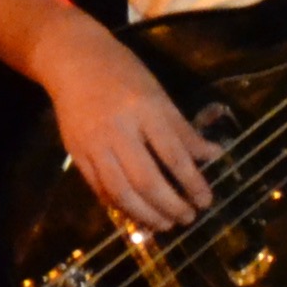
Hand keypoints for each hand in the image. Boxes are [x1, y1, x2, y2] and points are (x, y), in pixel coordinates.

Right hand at [39, 27, 218, 230]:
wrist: (73, 62)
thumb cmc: (124, 74)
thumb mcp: (160, 94)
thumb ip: (183, 129)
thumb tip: (213, 155)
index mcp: (146, 111)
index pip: (174, 156)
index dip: (193, 183)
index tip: (207, 200)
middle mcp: (118, 131)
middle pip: (146, 180)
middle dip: (170, 205)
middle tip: (189, 217)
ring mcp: (93, 145)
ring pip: (120, 191)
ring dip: (145, 214)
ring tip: (166, 224)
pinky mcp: (76, 154)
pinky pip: (99, 188)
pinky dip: (119, 205)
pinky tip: (137, 213)